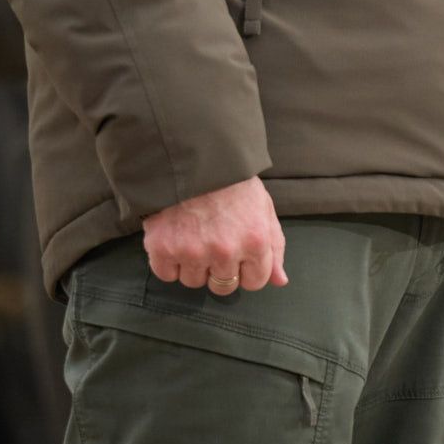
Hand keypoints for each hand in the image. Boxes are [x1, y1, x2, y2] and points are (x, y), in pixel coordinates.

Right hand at [142, 177, 285, 294]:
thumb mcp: (263, 208)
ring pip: (194, 282)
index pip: (255, 282)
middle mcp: (225, 251)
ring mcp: (192, 252)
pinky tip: (174, 239)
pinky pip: (166, 275)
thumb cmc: (232, 182)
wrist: (192, 156)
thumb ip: (274, 246)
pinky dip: (168, 262)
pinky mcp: (162, 249)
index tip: (238, 254)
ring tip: (193, 236)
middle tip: (213, 243)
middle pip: (223, 287)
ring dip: (193, 265)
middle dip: (220, 270)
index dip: (246, 270)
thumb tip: (280, 281)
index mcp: (255, 241)